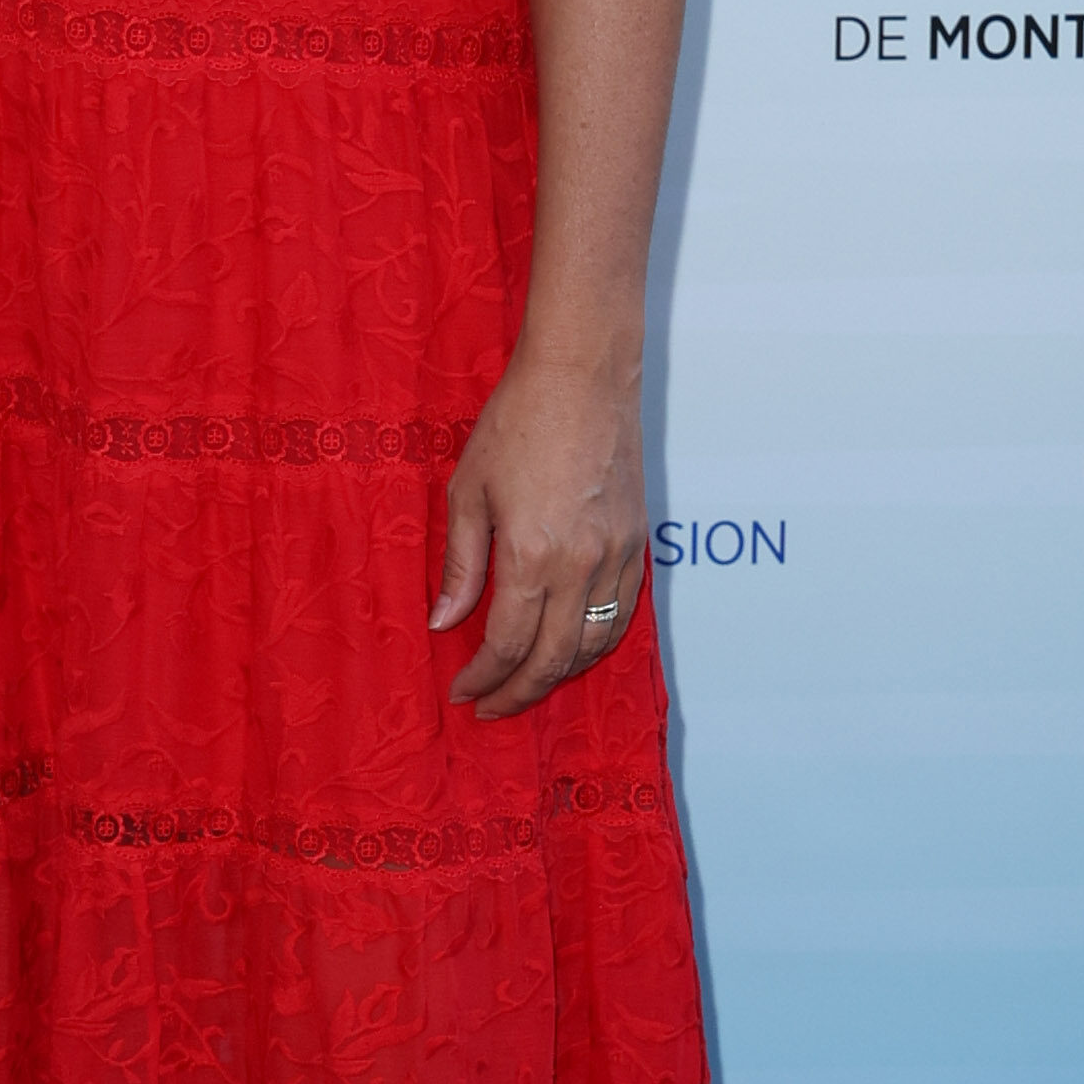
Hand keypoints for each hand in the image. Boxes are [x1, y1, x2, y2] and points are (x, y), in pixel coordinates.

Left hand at [431, 342, 645, 718]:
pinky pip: (622, 614)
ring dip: (560, 675)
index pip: (508, 644)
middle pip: (553, 659)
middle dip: (519, 692)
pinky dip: (597, 643)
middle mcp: (580, 565)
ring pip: (593, 644)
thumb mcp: (469, 491)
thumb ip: (461, 564)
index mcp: (532, 555)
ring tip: (527, 685)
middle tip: (491, 706)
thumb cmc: (517, 422)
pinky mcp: (637, 542)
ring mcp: (616, 556)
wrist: (582, 376)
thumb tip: (445, 620)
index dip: (484, 677)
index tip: (463, 690)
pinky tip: (573, 650)